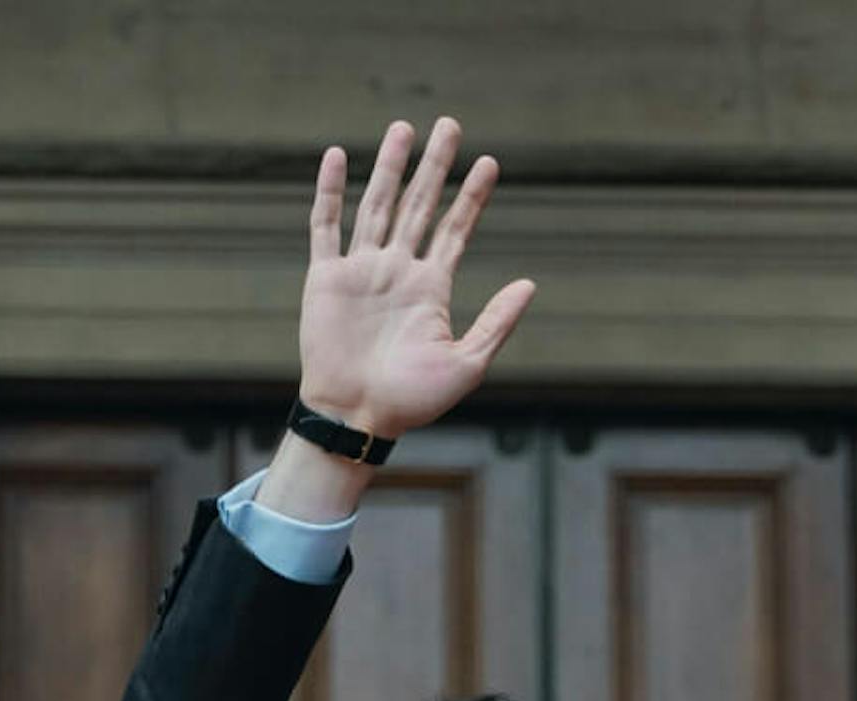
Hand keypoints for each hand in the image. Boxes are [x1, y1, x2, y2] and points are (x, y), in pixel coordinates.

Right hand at [298, 117, 534, 438]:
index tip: (489, 163)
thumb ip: (497, 321)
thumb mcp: (468, 363)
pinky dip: (330, 191)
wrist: (358, 418)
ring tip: (403, 128)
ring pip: (377, 204)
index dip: (471, 197)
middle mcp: (397, 271)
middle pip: (419, 205)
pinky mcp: (326, 277)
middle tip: (449, 125)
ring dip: (390, 167)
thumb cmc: (413, 401)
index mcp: (431, 288)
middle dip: (434, 166)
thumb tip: (530, 284)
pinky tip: (336, 156)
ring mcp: (361, 270)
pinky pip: (326, 226)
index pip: (455, 230)